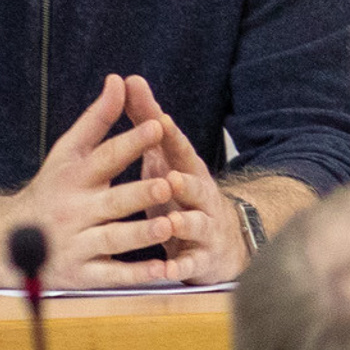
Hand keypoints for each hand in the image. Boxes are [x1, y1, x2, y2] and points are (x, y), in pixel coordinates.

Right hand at [0, 74, 196, 287]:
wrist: (6, 242)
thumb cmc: (50, 189)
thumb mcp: (68, 152)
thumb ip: (97, 119)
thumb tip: (119, 80)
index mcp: (75, 178)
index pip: (105, 157)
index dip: (130, 142)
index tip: (157, 126)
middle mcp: (74, 211)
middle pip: (111, 202)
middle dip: (139, 194)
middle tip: (167, 184)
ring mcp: (76, 244)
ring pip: (112, 240)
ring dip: (140, 235)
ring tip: (168, 226)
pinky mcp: (81, 274)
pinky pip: (110, 276)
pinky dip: (135, 276)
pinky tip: (162, 271)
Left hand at [122, 76, 251, 283]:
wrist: (222, 238)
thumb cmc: (182, 194)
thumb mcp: (165, 157)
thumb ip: (146, 122)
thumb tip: (128, 79)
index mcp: (187, 170)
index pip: (180, 149)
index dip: (171, 136)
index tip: (159, 119)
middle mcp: (201, 197)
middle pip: (195, 187)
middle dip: (184, 182)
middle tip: (170, 177)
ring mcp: (205, 228)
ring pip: (196, 224)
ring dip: (185, 222)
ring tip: (172, 221)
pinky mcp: (202, 259)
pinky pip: (191, 264)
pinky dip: (180, 267)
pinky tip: (168, 270)